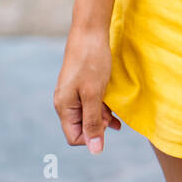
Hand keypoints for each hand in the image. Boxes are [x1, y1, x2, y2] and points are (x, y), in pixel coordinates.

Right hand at [53, 26, 121, 153]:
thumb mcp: (94, 94)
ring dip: (103, 118)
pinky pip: (90, 103)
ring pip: (88, 115)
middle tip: (114, 119)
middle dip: (99, 127)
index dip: (92, 137)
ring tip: (117, 117)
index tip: (107, 125)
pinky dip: (102, 107)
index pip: (74, 137)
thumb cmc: (92, 62)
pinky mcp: (80, 85)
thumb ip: (94, 122)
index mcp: (64, 107)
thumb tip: (95, 150)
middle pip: (81, 127)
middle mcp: (65, 102)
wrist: (90, 31)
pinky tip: (114, 108)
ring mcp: (72, 93)